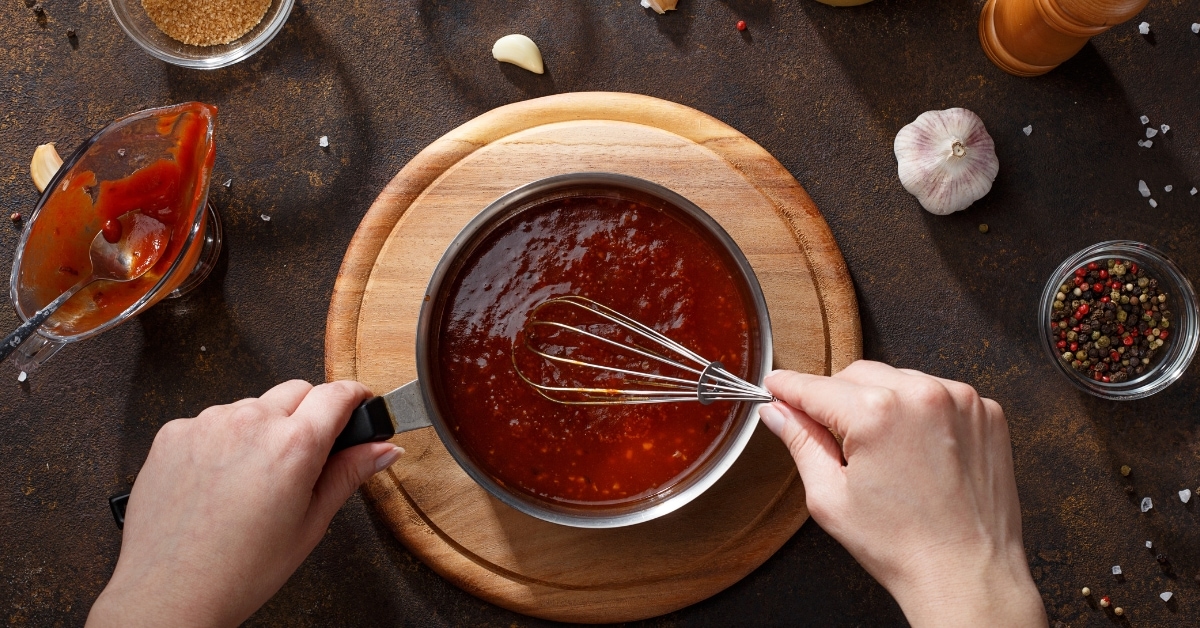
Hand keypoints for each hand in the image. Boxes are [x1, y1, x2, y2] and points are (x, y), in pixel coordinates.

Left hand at [87, 380, 403, 627]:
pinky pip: (213, 421)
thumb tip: (382, 450)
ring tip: (254, 479)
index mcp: (293, 445)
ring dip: (264, 427)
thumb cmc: (238, 571)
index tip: (358, 404)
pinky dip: (223, 440)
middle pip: (297, 391)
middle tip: (306, 456)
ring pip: (253, 405)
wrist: (168, 593)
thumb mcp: (310, 525)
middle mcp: (249, 423)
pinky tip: (220, 480)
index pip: (337, 393)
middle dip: (310, 413)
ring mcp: (207, 423)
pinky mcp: (174, 432)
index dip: (354, 396)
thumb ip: (349, 475)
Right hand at [760, 362, 1044, 626]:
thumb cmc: (902, 546)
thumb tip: (778, 414)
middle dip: (838, 399)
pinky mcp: (986, 412)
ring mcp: (960, 400)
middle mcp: (922, 395)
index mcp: (876, 413)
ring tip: (885, 452)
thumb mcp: (830, 497)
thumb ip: (801, 443)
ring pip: (898, 380)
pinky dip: (921, 411)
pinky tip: (918, 450)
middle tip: (834, 438)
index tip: (776, 386)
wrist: (967, 574)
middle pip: (856, 375)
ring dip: (881, 402)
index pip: (816, 387)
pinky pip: (938, 393)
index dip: (788, 387)